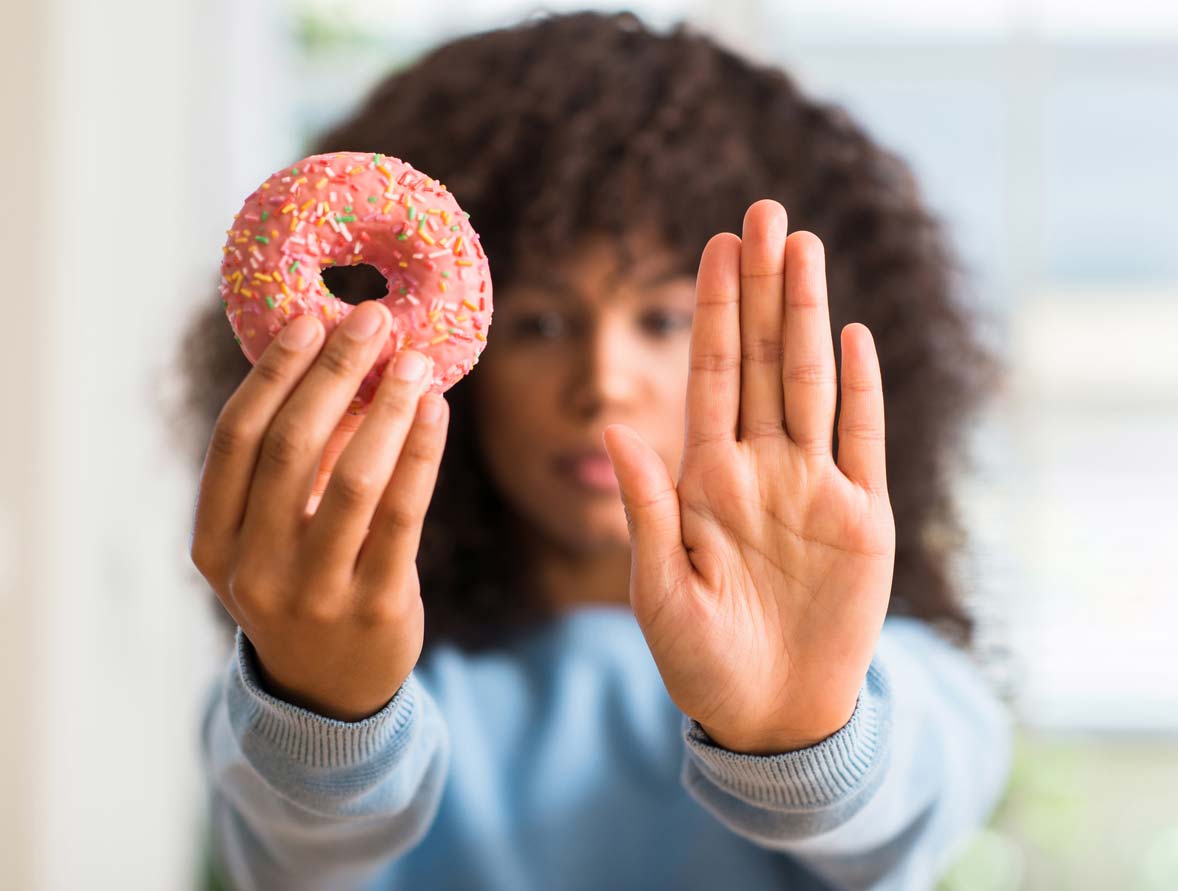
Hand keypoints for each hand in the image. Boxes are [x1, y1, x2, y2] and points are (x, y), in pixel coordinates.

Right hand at [190, 301, 447, 720]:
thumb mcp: (269, 539)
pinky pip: (404, 513)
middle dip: (334, 372)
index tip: (310, 318)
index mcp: (215, 543)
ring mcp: (315, 593)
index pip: (236, 439)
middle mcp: (256, 569)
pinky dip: (421, 452)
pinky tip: (435, 412)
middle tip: (373, 321)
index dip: (274, 373)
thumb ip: (287, 467)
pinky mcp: (378, 606)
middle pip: (292, 446)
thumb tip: (339, 364)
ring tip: (414, 362)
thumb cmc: (301, 588)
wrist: (331, 692)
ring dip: (387, 407)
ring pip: (354, 478)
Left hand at [602, 200, 894, 754]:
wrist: (771, 715)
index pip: (711, 375)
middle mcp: (761, 467)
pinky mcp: (863, 519)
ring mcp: (814, 487)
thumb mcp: (661, 590)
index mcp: (706, 479)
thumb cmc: (702, 660)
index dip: (715, 309)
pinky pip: (862, 440)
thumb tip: (614, 429)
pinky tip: (852, 334)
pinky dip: (860, 389)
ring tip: (805, 247)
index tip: (715, 244)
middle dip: (763, 286)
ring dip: (809, 314)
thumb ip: (646, 508)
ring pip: (812, 382)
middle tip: (765, 210)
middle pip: (765, 359)